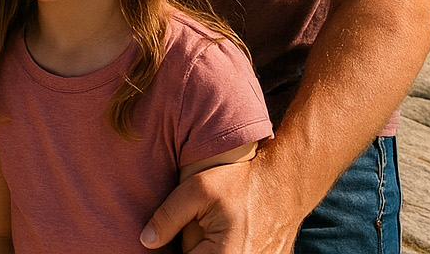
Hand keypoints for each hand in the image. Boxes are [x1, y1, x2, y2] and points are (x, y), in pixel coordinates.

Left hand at [141, 158, 297, 253]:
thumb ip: (168, 217)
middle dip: (190, 248)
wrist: (283, 182)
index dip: (171, 252)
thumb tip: (146, 241)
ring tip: (206, 233)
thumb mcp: (197, 190)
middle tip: (193, 230)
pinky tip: (218, 238)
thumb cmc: (240, 182)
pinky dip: (219, 249)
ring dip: (204, 249)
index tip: (171, 238)